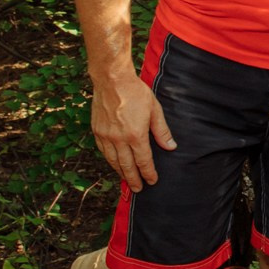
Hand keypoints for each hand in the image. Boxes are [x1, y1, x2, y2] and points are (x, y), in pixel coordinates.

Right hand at [92, 69, 175, 191]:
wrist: (112, 79)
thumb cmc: (135, 92)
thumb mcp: (155, 110)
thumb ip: (162, 131)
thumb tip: (170, 147)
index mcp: (135, 135)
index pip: (143, 161)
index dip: (148, 173)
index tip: (152, 181)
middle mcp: (119, 139)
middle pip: (127, 166)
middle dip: (134, 179)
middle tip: (138, 189)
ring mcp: (106, 136)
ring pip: (113, 161)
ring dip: (120, 172)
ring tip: (126, 179)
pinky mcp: (97, 130)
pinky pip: (103, 151)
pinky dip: (109, 159)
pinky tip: (113, 162)